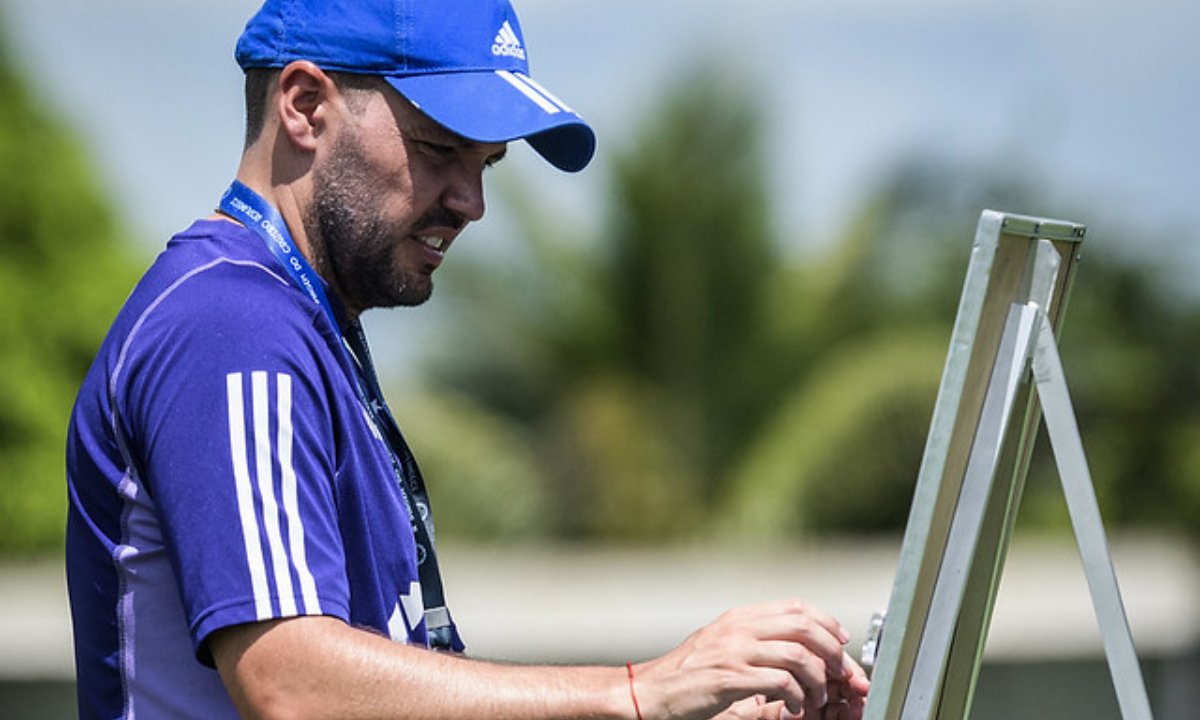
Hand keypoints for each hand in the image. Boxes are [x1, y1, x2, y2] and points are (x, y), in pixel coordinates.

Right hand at [631, 600, 869, 719]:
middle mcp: (739, 629)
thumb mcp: (721, 645)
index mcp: (740, 618)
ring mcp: (733, 652)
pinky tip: (795, 708)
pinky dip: (796, 697)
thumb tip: (795, 644)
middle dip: (832, 652)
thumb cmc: (686, 675)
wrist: (650, 692)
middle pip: (803, 627)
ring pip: (797, 655)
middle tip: (841, 675)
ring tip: (817, 699)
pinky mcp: (729, 678)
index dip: (827, 623)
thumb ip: (753, 639)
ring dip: (817, 680)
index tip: (842, 642)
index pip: (796, 607)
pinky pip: (780, 682)